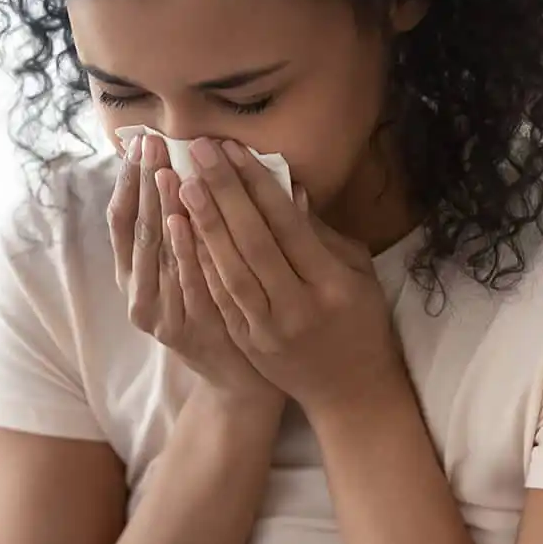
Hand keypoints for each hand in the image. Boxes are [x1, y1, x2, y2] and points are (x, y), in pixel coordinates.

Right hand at [109, 133, 284, 410]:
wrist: (240, 377)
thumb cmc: (224, 308)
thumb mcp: (202, 263)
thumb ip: (199, 221)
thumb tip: (215, 161)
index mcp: (136, 271)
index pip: (122, 216)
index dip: (128, 178)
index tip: (139, 140)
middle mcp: (137, 291)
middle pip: (134, 227)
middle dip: (143, 182)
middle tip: (150, 143)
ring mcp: (156, 312)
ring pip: (154, 253)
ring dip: (158, 209)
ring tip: (165, 171)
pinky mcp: (179, 330)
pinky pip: (180, 282)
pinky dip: (180, 251)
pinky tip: (182, 221)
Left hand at [178, 139, 410, 418]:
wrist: (351, 393)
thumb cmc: (361, 321)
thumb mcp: (357, 273)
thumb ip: (321, 234)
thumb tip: (287, 190)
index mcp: (333, 284)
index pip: (288, 226)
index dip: (258, 186)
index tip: (234, 150)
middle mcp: (298, 307)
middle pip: (254, 243)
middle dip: (224, 193)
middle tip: (199, 153)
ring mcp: (269, 330)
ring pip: (230, 271)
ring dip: (203, 225)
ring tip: (181, 185)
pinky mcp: (248, 342)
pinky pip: (219, 298)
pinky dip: (200, 263)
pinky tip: (182, 234)